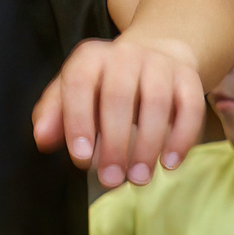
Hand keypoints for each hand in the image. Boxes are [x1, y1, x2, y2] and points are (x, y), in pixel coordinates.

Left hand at [33, 35, 206, 189]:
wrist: (152, 57)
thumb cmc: (103, 86)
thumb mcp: (72, 93)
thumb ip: (53, 115)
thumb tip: (42, 140)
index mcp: (89, 58)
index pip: (79, 85)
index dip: (79, 122)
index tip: (81, 159)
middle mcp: (125, 54)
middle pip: (119, 97)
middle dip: (114, 143)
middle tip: (110, 179)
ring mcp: (160, 63)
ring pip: (157, 103)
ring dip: (148, 146)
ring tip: (138, 179)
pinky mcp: (188, 77)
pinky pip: (190, 107)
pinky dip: (182, 138)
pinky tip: (169, 164)